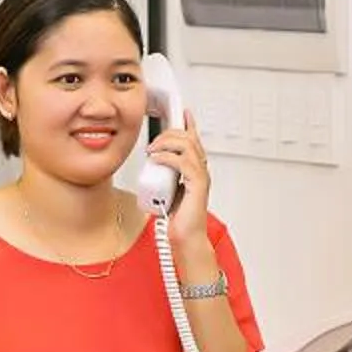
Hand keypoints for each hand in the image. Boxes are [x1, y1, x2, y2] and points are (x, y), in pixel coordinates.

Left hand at [144, 113, 217, 272]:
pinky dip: (168, 157)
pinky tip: (156, 160)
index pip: (194, 141)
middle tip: (154, 141)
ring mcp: (201, 178)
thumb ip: (163, 175)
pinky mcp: (198, 186)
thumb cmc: (177, 219)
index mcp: (195, 170)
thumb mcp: (165, 189)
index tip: (183, 113)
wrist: (185, 239)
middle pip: (190, 139)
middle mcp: (201, 171)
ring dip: (167, 143)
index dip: (189, 124)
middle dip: (170, 133)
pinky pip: (184, 163)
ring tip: (153, 150)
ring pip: (188, 146)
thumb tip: (151, 164)